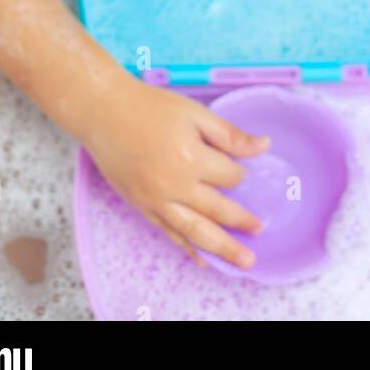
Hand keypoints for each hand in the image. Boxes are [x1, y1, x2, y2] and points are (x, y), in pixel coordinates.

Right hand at [84, 76, 270, 270]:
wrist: (105, 112)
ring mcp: (156, 200)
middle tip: (260, 233)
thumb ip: (230, 135)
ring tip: (243, 262)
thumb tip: (265, 146)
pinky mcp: (141, 207)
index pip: (229, 176)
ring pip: (195, 232)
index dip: (240, 173)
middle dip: (242, 223)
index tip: (242, 169)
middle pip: (217, 211)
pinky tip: (203, 259)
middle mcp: (175, 185)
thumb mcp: (195, 113)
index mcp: (192, 158)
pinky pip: (169, 233)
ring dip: (222, 248)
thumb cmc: (150, 107)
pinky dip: (187, 248)